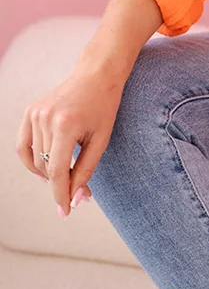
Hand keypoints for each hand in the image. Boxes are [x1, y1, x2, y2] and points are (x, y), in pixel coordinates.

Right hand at [16, 66, 122, 218]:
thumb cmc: (103, 107)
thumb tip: (75, 199)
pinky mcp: (30, 112)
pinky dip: (33, 160)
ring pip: (35, 160)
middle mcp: (46, 119)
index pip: (58, 171)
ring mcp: (35, 114)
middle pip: (46, 167)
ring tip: (66, 173)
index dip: (61, 195)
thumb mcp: (100, 141)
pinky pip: (24, 146)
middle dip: (60, 184)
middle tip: (78, 191)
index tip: (65, 213)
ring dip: (48, 173)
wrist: (96, 75)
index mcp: (66, 125)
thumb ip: (86, 171)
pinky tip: (47, 166)